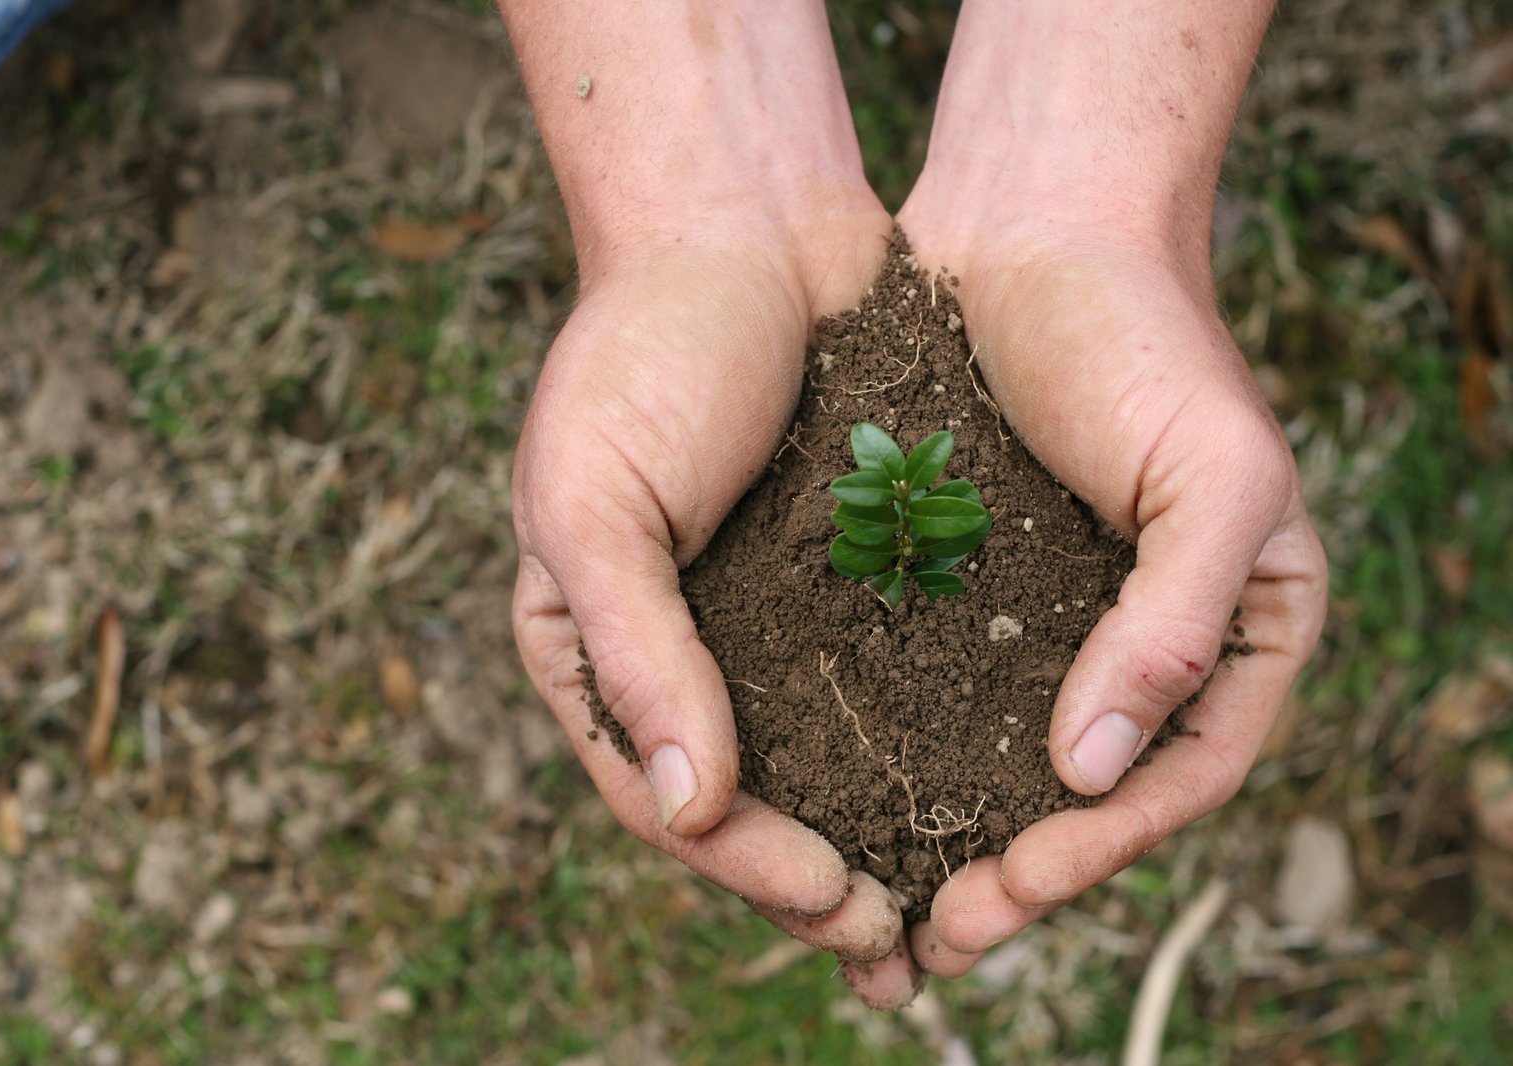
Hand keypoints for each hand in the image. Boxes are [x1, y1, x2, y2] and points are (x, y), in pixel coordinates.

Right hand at [511, 209, 937, 1006]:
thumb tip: (687, 809)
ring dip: (884, 835)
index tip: (836, 899)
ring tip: (955, 909)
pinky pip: (891, 677)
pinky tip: (989, 785)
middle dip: (821, 880)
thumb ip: (634, 653)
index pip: (664, 792)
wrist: (740, 222)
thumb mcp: (594, 499)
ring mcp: (770, 616)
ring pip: (829, 756)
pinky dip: (931, 739)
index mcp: (600, 649)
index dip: (745, 861)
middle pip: (751, 800)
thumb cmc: (641, 352)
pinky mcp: (852, 576)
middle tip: (903, 946)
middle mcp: (687, 650)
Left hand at [894, 216, 1327, 973]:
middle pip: (1093, 791)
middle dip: (1024, 870)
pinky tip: (850, 798)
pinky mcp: (969, 583)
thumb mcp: (1210, 478)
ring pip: (1010, 758)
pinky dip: (907, 753)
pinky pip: (943, 690)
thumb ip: (1179, 626)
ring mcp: (1055, 613)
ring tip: (889, 908)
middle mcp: (1149, 635)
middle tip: (938, 937)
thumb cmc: (1141, 336)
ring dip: (956, 835)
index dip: (1108, 844)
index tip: (1020, 888)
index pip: (1185, 772)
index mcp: (1241, 626)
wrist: (1032, 226)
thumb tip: (1091, 773)